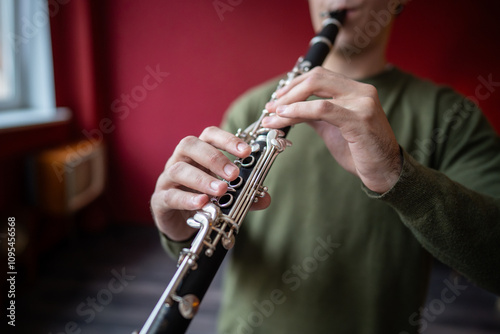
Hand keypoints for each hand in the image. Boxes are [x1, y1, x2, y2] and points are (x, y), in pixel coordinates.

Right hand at [151, 126, 269, 240]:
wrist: (179, 224)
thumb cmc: (202, 199)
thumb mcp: (225, 196)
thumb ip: (244, 196)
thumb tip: (265, 198)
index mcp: (198, 154)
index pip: (209, 135)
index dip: (227, 139)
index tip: (246, 151)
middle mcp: (180, 161)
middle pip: (189, 145)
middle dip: (214, 157)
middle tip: (234, 173)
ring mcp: (167, 180)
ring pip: (178, 169)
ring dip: (202, 178)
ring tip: (221, 190)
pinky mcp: (160, 200)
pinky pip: (170, 196)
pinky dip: (187, 199)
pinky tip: (202, 203)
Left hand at [262, 67, 401, 192]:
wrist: (385, 172)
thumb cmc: (360, 152)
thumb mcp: (333, 129)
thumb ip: (316, 115)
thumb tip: (291, 109)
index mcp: (356, 91)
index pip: (320, 76)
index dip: (295, 85)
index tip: (277, 99)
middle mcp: (361, 91)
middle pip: (316, 77)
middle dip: (289, 91)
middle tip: (271, 107)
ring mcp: (362, 103)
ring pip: (316, 90)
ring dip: (289, 102)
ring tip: (273, 115)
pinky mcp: (359, 119)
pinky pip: (322, 109)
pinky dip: (299, 111)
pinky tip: (285, 118)